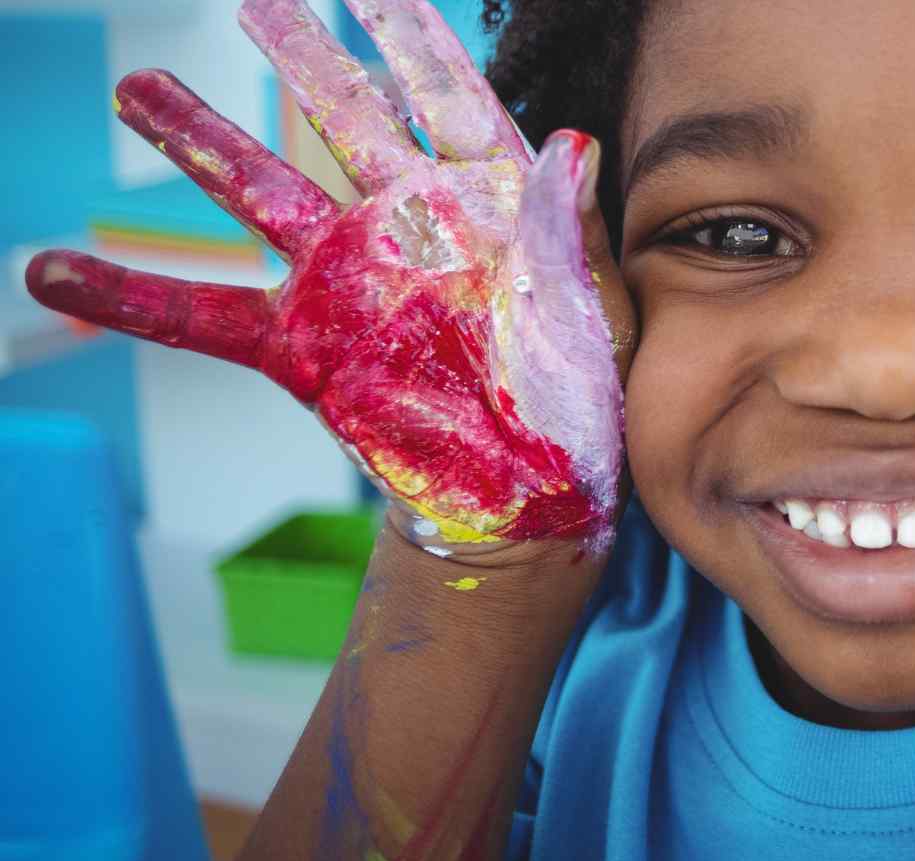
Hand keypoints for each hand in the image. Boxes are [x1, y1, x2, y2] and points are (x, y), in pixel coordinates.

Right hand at [25, 0, 633, 553]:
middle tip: (258, 1)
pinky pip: (202, 316)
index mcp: (489, 204)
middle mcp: (408, 224)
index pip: (446, 100)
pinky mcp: (305, 347)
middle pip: (344, 117)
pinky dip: (129, 296)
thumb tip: (575, 142)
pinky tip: (51, 270)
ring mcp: (348, 281)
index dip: (410, 38)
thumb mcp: (592, 313)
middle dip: (302, 56)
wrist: (534, 489)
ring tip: (135, 87)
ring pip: (259, 190)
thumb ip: (573, 232)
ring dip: (199, 140)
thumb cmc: (582, 399)